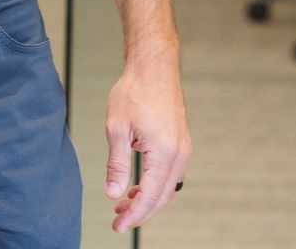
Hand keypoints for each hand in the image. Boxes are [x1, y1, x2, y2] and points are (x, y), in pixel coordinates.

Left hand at [105, 57, 189, 231]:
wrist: (154, 68)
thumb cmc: (133, 92)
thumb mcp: (116, 128)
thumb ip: (117, 165)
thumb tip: (113, 194)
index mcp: (164, 153)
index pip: (150, 196)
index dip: (134, 215)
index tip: (117, 226)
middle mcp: (179, 155)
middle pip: (161, 198)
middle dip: (140, 212)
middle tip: (117, 221)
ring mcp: (183, 150)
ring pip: (167, 188)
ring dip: (147, 200)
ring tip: (123, 205)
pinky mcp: (180, 143)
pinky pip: (169, 175)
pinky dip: (154, 186)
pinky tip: (137, 186)